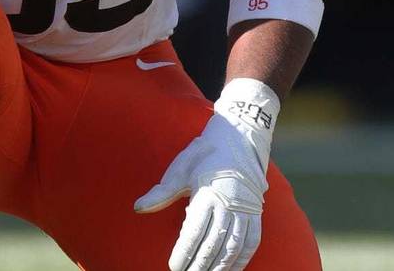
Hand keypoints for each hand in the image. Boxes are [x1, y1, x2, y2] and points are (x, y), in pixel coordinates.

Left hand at [134, 79, 278, 270]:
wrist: (240, 136)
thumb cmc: (206, 152)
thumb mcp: (181, 168)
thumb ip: (161, 193)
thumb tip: (138, 208)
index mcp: (207, 194)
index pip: (194, 232)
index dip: (183, 253)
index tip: (174, 267)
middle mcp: (229, 204)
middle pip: (213, 244)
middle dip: (199, 265)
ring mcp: (245, 210)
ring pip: (233, 247)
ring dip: (220, 267)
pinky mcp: (256, 212)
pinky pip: (251, 242)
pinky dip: (241, 259)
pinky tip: (231, 269)